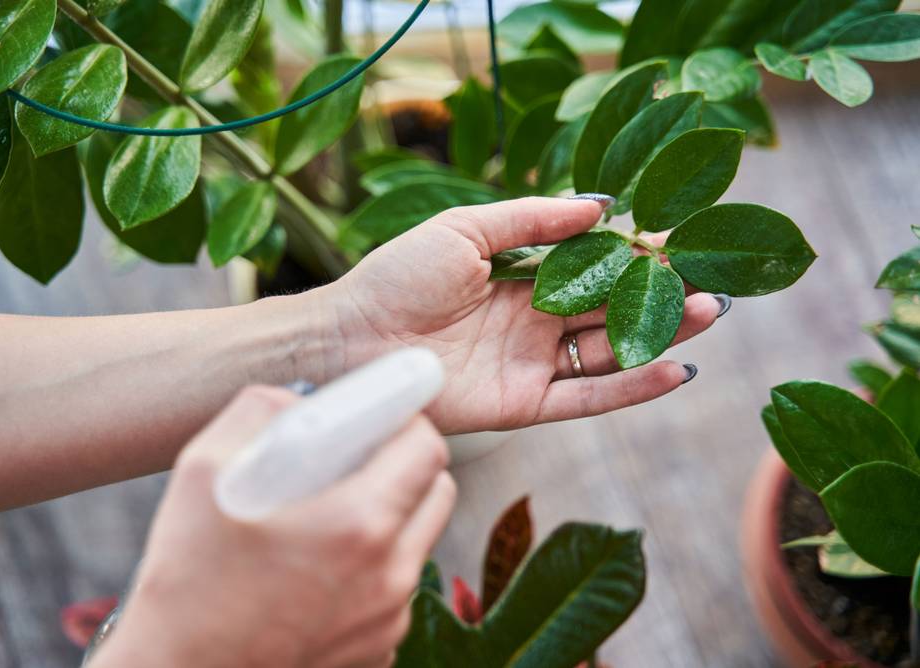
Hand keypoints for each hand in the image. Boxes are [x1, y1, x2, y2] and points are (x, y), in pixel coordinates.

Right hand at [91, 386, 455, 667]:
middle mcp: (389, 574)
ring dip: (393, 515)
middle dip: (407, 465)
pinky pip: (398, 587)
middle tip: (360, 459)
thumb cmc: (187, 583)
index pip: (427, 448)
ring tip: (331, 515)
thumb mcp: (203, 472)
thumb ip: (257, 413)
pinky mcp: (378, 648)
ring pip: (420, 540)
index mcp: (359, 524)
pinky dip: (376, 566)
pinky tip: (322, 567)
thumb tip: (295, 399)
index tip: (381, 417)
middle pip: (438, 492)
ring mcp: (388, 618)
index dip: (406, 420)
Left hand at [327, 197, 720, 433]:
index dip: (632, 257)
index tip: (675, 241)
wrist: (353, 339)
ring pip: (609, 351)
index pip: (590, 267)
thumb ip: (532, 218)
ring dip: (659, 334)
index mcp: (518, 277)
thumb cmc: (398, 276)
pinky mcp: (525, 404)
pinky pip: (588, 396)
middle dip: (658, 295)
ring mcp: (531, 364)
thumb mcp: (465, 229)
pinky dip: (633, 387)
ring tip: (705, 312)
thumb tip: (602, 204)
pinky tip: (676, 369)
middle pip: (609, 309)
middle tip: (708, 280)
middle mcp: (532, 322)